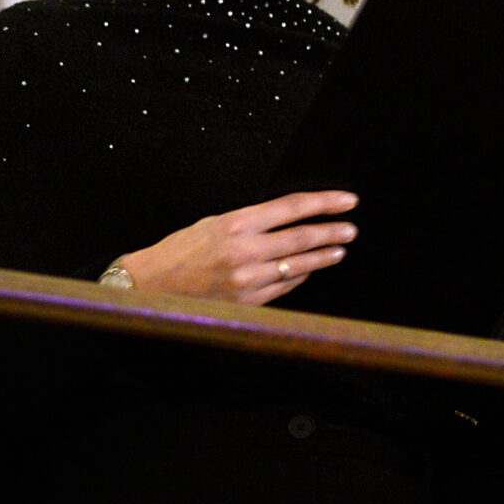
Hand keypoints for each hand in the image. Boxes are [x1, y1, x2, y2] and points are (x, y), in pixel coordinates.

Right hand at [116, 191, 357, 305]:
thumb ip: (251, 222)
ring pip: (299, 265)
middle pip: (302, 237)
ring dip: (324, 257)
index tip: (348, 201)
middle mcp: (245, 250)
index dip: (325, 203)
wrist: (152, 286)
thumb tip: (288, 220)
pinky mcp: (248, 302)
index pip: (292, 208)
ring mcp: (248, 279)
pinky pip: (284, 286)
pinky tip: (310, 269)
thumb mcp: (214, 223)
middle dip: (332, 231)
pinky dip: (300, 275)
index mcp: (236, 222)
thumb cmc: (180, 250)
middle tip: (351, 228)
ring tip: (340, 249)